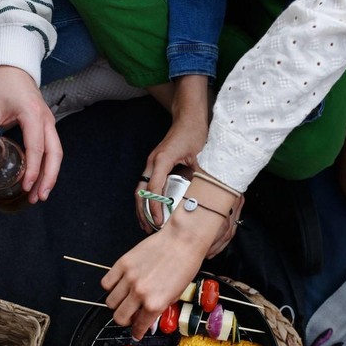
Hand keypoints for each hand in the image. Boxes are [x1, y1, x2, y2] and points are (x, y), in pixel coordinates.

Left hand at [0, 66, 60, 202]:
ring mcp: (49, 123)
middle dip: (48, 178)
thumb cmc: (2, 86)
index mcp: (32, 115)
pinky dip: (48, 167)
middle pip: (55, 154)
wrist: (14, 69)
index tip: (26, 185)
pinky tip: (40, 180)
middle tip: (38, 197)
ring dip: (50, 176)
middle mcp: (46, 120)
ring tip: (39, 195)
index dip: (33, 168)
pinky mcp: (47, 126)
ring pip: (57, 154)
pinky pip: (52, 150)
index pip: (36, 147)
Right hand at [103, 192, 234, 339]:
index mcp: (155, 303)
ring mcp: (129, 278)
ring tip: (125, 300)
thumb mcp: (176, 294)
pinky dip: (110, 287)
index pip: (138, 326)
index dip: (137, 332)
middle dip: (124, 320)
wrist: (183, 240)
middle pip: (119, 317)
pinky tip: (119, 285)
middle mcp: (140, 292)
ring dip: (117, 305)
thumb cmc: (185, 265)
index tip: (136, 333)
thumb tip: (147, 319)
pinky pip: (106, 282)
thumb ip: (159, 308)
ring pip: (110, 301)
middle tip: (130, 316)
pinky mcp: (123, 264)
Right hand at [135, 113, 209, 231]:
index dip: (155, 208)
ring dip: (142, 208)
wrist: (189, 116)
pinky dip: (147, 199)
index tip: (159, 222)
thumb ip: (200, 176)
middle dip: (143, 212)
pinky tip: (153, 210)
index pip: (153, 189)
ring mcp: (152, 163)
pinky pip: (146, 185)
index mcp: (162, 160)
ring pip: (140, 189)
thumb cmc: (195, 132)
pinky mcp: (155, 164)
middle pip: (140, 192)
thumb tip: (204, 198)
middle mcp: (153, 161)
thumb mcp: (200, 155)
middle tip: (150, 229)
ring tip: (147, 225)